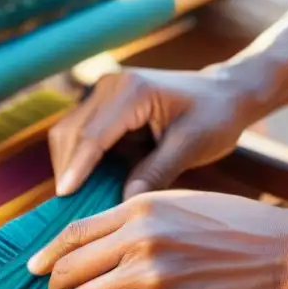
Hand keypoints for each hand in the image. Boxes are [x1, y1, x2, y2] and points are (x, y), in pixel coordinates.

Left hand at [26, 191, 287, 288]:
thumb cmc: (233, 229)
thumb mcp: (175, 206)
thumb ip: (125, 221)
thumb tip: (71, 245)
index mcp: (138, 213)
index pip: (68, 239)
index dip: (45, 261)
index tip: (36, 275)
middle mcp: (140, 247)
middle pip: (68, 284)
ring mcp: (156, 287)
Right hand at [50, 68, 260, 199]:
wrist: (223, 92)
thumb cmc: (215, 116)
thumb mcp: (191, 146)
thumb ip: (157, 172)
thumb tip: (125, 202)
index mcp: (133, 90)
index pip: (93, 135)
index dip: (77, 168)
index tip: (65, 195)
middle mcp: (110, 84)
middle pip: (70, 131)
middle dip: (67, 168)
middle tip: (71, 204)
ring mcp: (102, 90)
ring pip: (67, 131)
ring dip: (69, 163)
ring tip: (78, 195)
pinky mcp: (101, 101)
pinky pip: (78, 131)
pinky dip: (77, 156)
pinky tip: (87, 180)